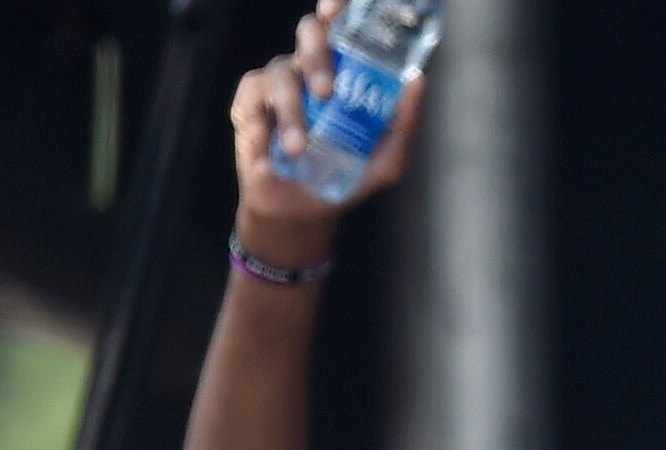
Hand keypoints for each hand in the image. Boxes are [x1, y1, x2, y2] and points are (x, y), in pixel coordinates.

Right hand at [229, 0, 426, 235]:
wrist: (305, 212)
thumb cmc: (345, 177)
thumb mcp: (384, 161)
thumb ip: (402, 124)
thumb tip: (417, 82)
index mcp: (341, 72)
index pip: (339, 27)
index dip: (337, 9)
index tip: (338, 6)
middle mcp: (308, 68)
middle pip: (308, 33)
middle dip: (316, 56)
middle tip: (326, 92)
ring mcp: (277, 83)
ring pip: (281, 74)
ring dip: (290, 112)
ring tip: (299, 148)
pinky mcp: (248, 105)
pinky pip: (252, 103)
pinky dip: (263, 130)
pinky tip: (271, 155)